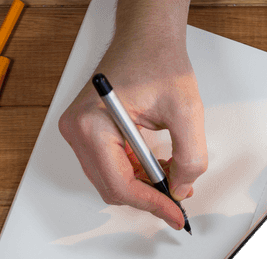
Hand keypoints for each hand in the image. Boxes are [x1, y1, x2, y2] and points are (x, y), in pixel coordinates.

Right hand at [58, 3, 206, 230]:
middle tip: (177, 201)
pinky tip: (157, 166)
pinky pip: (111, 167)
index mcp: (91, 125)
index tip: (174, 213)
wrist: (147, 37)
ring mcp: (79, 132)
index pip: (119, 184)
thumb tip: (181, 190)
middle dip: (147, 197)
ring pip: (111, 181)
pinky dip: (136, 173)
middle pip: (112, 188)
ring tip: (171, 179)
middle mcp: (77, 130)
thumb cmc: (157, 60)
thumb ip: (189, 157)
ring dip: (143, 186)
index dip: (151, 203)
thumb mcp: (186, 110)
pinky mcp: (88, 132)